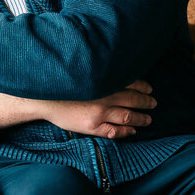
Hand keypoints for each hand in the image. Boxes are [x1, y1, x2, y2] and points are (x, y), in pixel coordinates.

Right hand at [0, 81, 156, 138]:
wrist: (40, 97)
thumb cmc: (58, 81)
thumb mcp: (79, 68)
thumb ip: (96, 68)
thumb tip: (112, 63)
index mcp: (102, 81)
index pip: (130, 83)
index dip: (142, 86)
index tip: (149, 88)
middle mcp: (104, 96)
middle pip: (133, 100)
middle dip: (146, 102)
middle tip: (154, 103)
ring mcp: (99, 113)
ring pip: (127, 116)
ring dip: (141, 118)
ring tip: (148, 119)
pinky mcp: (92, 126)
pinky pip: (114, 131)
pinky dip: (126, 131)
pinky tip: (132, 130)